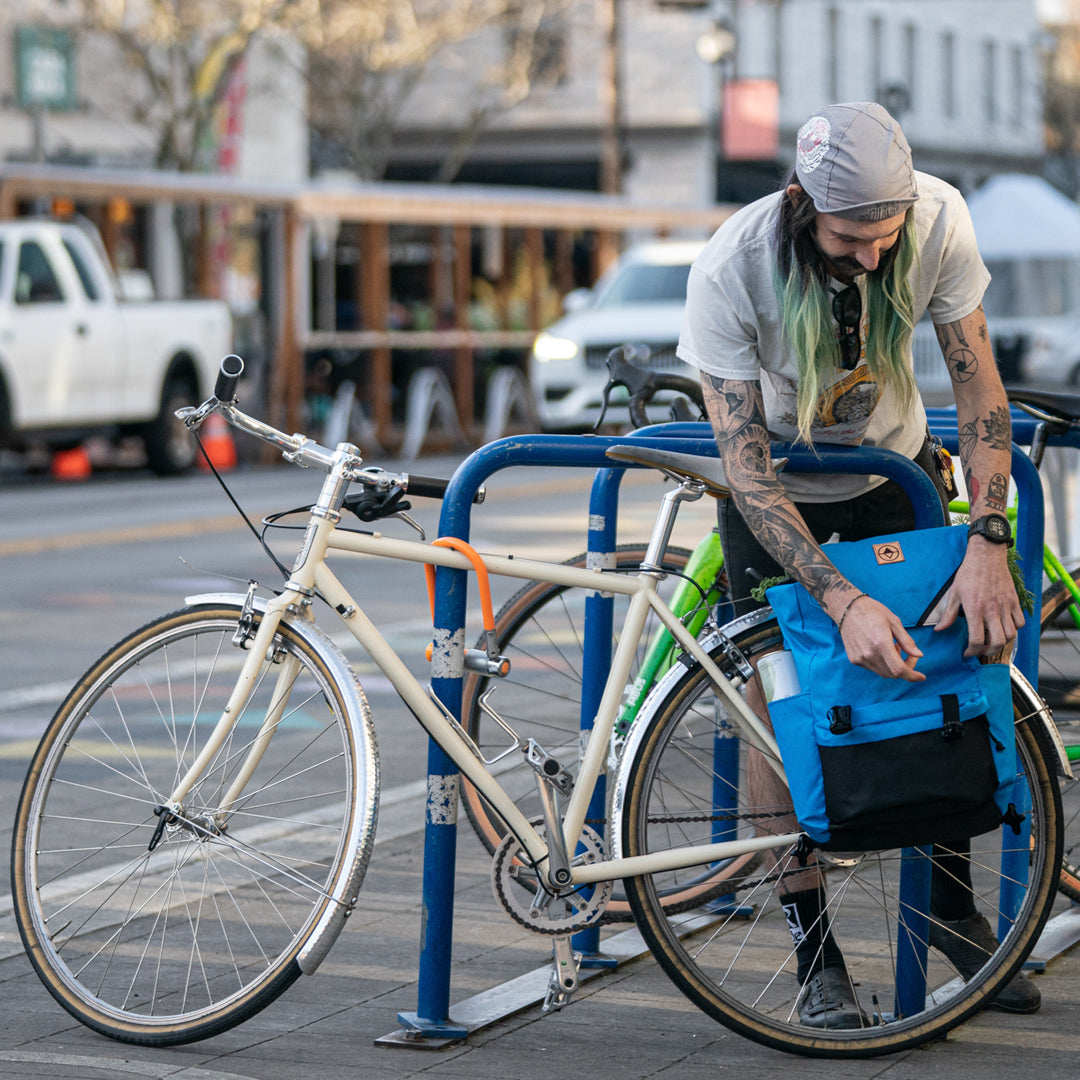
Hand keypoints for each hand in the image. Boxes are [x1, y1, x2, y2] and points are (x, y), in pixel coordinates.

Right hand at [836, 592, 925, 681]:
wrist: (847, 610)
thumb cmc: (872, 612)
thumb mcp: (894, 622)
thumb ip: (907, 641)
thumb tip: (919, 655)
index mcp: (881, 643)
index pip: (899, 669)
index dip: (912, 676)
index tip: (921, 677)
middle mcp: (869, 654)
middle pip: (893, 674)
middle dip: (905, 668)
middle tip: (908, 653)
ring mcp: (860, 658)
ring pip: (883, 672)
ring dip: (893, 666)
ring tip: (893, 648)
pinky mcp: (854, 659)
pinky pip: (873, 668)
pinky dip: (882, 664)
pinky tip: (881, 649)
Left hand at [934, 538, 1023, 656]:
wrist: (986, 556)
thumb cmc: (968, 574)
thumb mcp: (954, 593)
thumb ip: (949, 614)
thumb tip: (939, 630)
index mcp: (975, 609)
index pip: (977, 639)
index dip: (972, 650)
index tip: (967, 652)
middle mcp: (993, 610)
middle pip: (998, 641)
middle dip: (989, 651)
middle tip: (981, 650)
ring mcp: (1006, 606)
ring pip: (1011, 634)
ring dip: (1002, 642)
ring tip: (992, 641)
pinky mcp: (1014, 601)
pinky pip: (1020, 622)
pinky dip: (1015, 629)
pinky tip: (1004, 627)